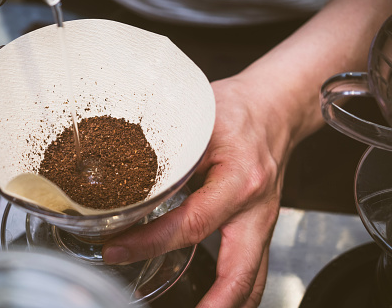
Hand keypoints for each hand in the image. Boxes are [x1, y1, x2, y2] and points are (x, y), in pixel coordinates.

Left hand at [103, 74, 293, 307]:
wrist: (276, 106)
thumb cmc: (239, 109)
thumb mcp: (198, 121)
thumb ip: (170, 152)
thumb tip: (130, 180)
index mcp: (240, 180)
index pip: (190, 224)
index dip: (149, 242)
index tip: (117, 250)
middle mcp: (257, 206)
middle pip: (238, 271)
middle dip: (212, 304)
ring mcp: (265, 218)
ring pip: (254, 276)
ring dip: (230, 304)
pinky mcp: (262, 221)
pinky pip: (257, 264)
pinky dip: (240, 288)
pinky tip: (221, 298)